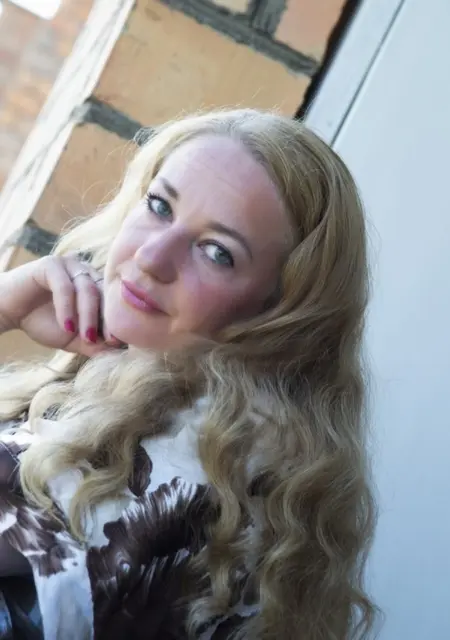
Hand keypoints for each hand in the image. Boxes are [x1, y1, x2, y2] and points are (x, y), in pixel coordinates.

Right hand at [0, 255, 122, 356]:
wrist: (6, 312)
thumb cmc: (41, 322)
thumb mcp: (72, 338)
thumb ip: (93, 344)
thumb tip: (118, 353)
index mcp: (96, 286)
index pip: (112, 302)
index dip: (116, 322)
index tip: (119, 343)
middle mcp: (86, 272)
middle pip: (104, 295)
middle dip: (106, 320)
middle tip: (108, 341)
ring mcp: (69, 265)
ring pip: (87, 289)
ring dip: (88, 316)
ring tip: (85, 337)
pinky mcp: (51, 264)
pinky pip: (64, 286)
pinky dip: (67, 308)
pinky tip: (66, 326)